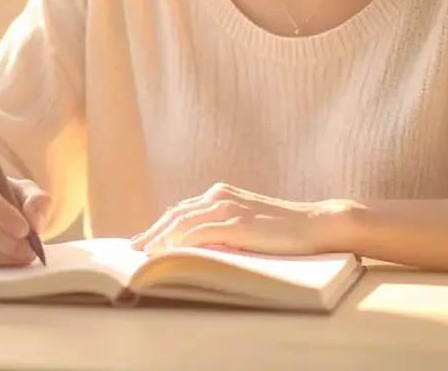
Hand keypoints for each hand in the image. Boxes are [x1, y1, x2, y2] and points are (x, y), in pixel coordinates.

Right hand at [0, 165, 50, 266]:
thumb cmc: (2, 195)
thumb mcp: (23, 189)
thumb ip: (36, 200)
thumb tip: (35, 223)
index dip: (4, 215)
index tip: (25, 229)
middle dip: (8, 242)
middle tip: (30, 249)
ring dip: (4, 256)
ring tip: (24, 254)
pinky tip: (10, 259)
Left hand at [130, 183, 350, 255]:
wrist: (315, 223)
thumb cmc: (286, 228)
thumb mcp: (248, 222)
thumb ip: (225, 226)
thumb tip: (200, 243)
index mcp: (221, 194)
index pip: (181, 210)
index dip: (159, 225)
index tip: (143, 240)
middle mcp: (220, 196)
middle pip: (175, 214)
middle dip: (152, 232)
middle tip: (133, 249)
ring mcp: (228, 208)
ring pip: (181, 222)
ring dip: (159, 238)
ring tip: (143, 254)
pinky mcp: (236, 224)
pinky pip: (199, 233)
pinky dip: (179, 243)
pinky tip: (167, 253)